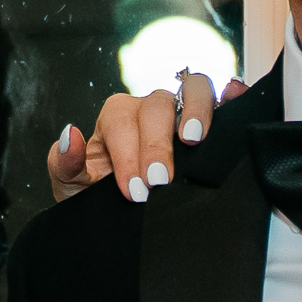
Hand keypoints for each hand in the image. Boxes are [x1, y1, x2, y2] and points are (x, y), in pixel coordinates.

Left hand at [45, 72, 221, 205]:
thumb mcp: (71, 185)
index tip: (135, 190)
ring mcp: (181, 113)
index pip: (122, 123)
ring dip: (196, 110)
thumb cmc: (98, 195)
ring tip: (193, 140)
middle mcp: (150, 109)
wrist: (121, 213)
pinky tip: (237, 99)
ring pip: (193, 88)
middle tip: (159, 181)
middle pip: (158, 106)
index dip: (128, 155)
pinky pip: (223, 99)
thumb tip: (70, 135)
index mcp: (117, 118)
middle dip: (157, 145)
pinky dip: (233, 96)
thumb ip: (64, 162)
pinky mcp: (208, 124)